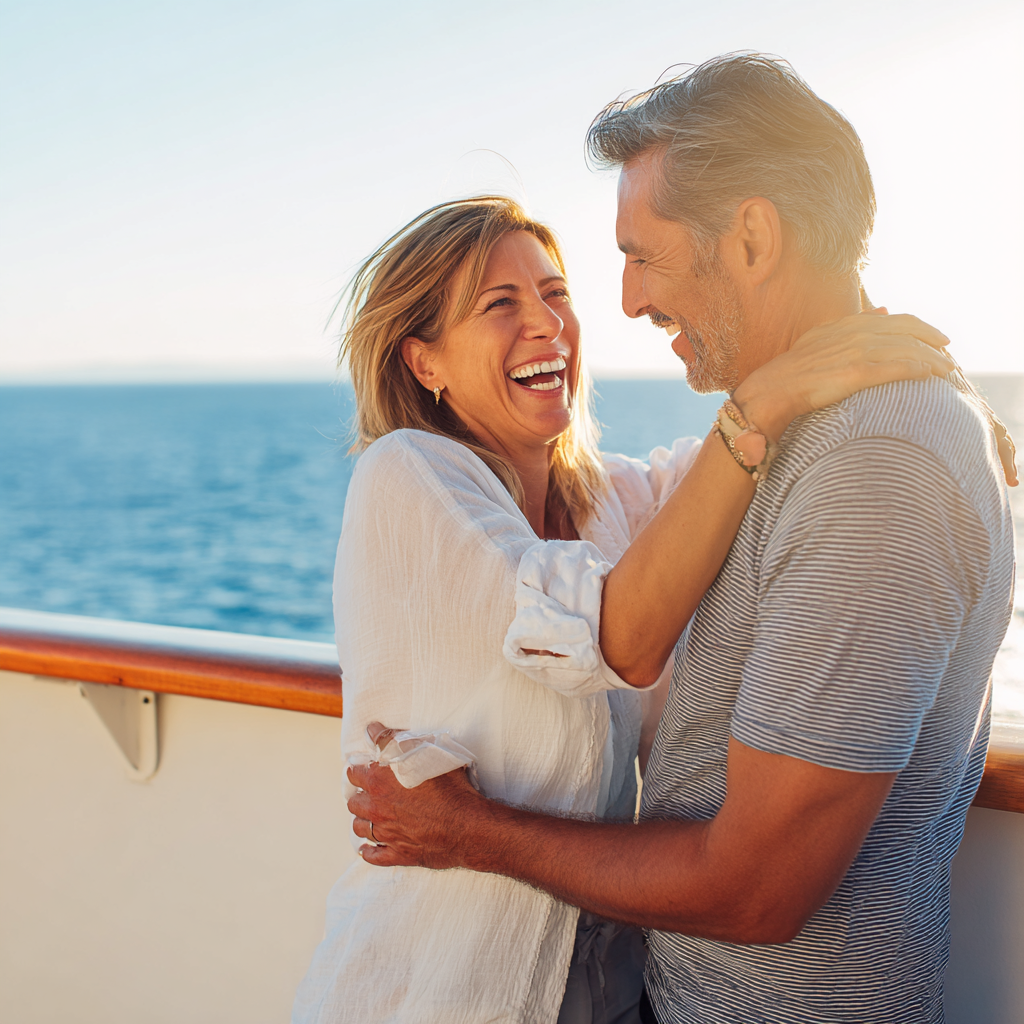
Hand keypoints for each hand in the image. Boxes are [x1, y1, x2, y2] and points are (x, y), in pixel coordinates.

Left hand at [347, 721, 481, 867]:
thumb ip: (392, 740)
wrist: (467, 826)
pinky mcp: (397, 854)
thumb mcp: (424, 752)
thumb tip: (372, 730)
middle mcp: (377, 809)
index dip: (360, 770)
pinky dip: (369, 852)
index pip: (354, 774)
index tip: (367, 769)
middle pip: (354, 802)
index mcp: (379, 783)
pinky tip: (369, 848)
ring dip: (363, 821)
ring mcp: (386, 834)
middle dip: (361, 795)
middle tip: (371, 792)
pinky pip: (373, 856)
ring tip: (372, 816)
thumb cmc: (449, 787)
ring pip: (360, 828)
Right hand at [734, 312, 953, 441]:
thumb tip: (881, 310)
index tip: (934, 337)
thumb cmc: (785, 383)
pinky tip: (933, 374)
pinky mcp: (851, 372)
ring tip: (949, 368)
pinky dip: (917, 368)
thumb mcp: (815, 348)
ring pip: (902, 348)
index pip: (887, 320)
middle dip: (929, 337)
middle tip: (948, 349)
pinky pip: (894, 366)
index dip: (915, 327)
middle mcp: (845, 334)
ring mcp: (849, 352)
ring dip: (930, 357)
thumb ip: (847, 332)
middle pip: (901, 328)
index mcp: (836, 328)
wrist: (763, 398)